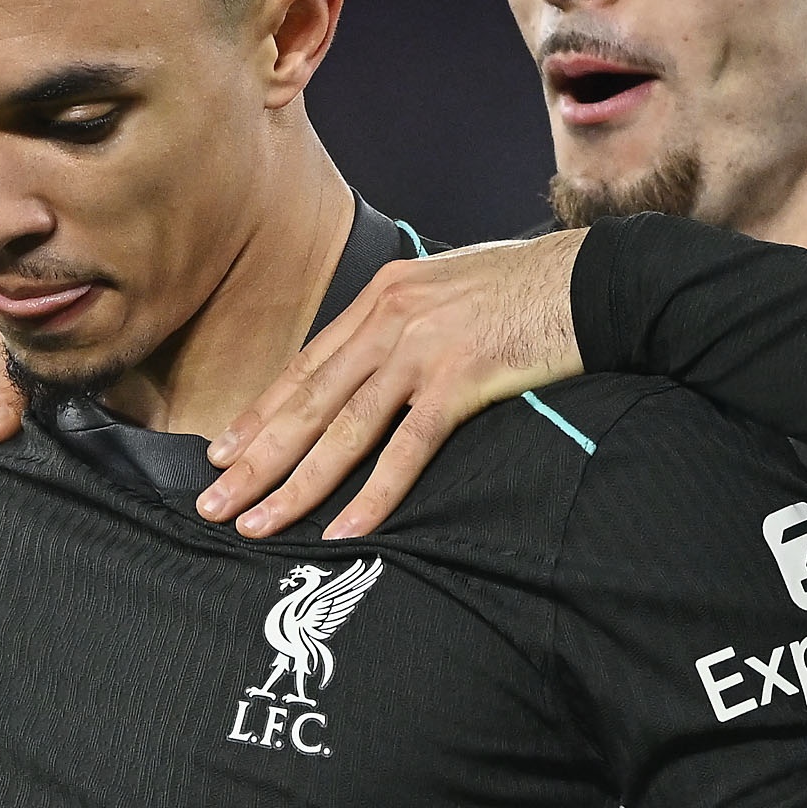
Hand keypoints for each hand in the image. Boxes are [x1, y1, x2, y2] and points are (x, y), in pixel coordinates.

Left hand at [199, 229, 587, 539]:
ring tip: (256, 525)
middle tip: (212, 502)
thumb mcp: (449, 295)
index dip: (260, 413)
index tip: (223, 452)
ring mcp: (422, 350)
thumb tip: (379, 369)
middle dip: (254, 458)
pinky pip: (406, 448)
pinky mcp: (461, 380)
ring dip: (294, 484)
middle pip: (306, 402)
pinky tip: (344, 529)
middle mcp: (389, 320)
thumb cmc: (528, 291)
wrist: (594, 278)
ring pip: (342, 430)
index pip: (306, 366)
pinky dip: (374, 494)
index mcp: (382, 298)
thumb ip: (408, 328)